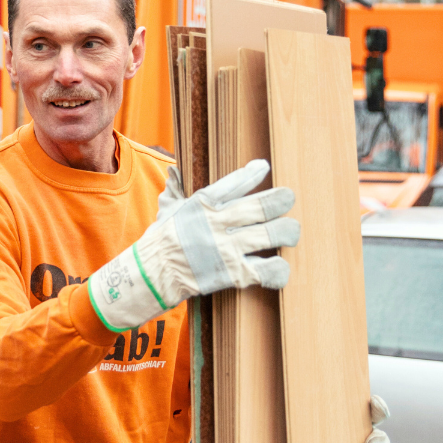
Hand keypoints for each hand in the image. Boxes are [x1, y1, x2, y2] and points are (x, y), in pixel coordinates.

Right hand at [87, 159, 299, 330]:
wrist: (152, 275)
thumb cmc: (160, 242)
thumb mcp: (168, 210)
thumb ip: (178, 191)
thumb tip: (174, 171)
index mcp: (203, 204)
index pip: (235, 182)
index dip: (253, 173)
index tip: (263, 167)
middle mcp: (218, 223)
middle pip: (264, 205)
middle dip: (282, 200)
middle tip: (287, 199)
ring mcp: (228, 249)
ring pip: (274, 234)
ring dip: (288, 232)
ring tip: (290, 232)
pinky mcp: (234, 275)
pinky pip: (269, 270)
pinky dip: (280, 269)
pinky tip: (279, 267)